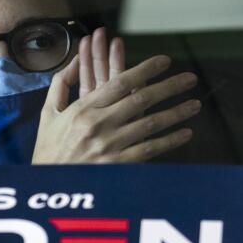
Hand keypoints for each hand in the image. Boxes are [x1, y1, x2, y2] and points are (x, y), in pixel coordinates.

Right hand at [33, 27, 200, 162]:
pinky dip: (170, 141)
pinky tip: (185, 133)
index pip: (120, 82)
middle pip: (141, 99)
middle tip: (190, 78)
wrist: (47, 183)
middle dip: (169, 87)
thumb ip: (61, 84)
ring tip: (195, 104)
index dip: (145, 69)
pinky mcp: (117, 165)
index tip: (164, 61)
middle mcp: (98, 124)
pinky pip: (149, 150)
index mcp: (83, 108)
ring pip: (151, 124)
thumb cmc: (49, 146)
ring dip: (176, 113)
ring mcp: (109, 145)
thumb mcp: (48, 113)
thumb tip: (76, 59)